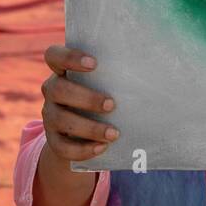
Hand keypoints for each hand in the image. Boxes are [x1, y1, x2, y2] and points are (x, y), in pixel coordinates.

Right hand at [41, 45, 118, 160]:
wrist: (85, 134)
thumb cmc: (105, 98)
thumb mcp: (110, 85)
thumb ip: (121, 76)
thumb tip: (155, 74)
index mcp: (63, 71)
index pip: (54, 55)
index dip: (70, 57)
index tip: (94, 64)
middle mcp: (52, 90)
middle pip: (57, 89)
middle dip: (86, 98)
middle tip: (112, 105)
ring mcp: (50, 116)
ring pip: (59, 119)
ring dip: (89, 127)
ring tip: (114, 134)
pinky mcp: (53, 140)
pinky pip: (61, 147)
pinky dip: (82, 149)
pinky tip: (102, 148)